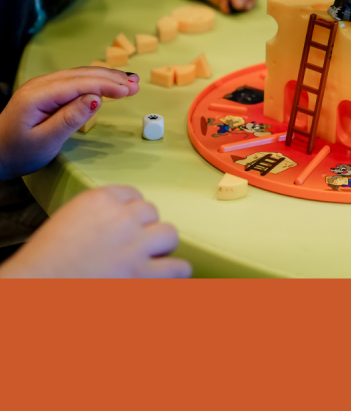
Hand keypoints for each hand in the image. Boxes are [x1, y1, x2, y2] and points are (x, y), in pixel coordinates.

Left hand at [0, 67, 139, 179]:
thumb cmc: (18, 152)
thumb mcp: (45, 141)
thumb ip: (70, 119)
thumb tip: (95, 99)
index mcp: (38, 95)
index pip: (80, 83)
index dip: (107, 85)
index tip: (129, 91)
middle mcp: (41, 84)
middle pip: (82, 74)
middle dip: (112, 78)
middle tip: (137, 85)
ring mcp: (44, 85)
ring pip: (81, 74)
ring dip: (107, 77)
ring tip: (131, 81)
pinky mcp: (48, 90)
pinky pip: (76, 79)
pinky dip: (96, 80)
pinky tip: (110, 82)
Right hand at [0, 185, 191, 278]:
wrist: (33, 293)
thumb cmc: (42, 266)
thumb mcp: (67, 224)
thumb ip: (96, 218)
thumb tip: (118, 224)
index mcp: (99, 200)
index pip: (132, 194)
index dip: (129, 213)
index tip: (125, 226)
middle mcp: (122, 217)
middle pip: (151, 212)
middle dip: (144, 229)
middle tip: (132, 247)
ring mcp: (136, 246)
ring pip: (169, 233)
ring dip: (160, 248)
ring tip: (150, 261)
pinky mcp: (144, 276)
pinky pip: (178, 267)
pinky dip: (174, 274)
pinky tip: (164, 280)